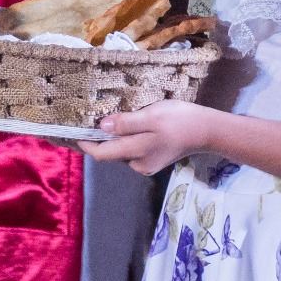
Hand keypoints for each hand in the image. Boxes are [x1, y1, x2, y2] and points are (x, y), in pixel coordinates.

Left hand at [84, 99, 218, 172]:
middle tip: (90, 120)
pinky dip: (128, 140)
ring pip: (123, 151)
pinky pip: (134, 150)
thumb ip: (126, 123)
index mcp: (135, 152)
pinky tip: (131, 127)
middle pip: (111, 153)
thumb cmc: (179, 120)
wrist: (207, 131)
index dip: (86, 143)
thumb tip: (101, 126)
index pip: (101, 153)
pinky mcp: (154, 159)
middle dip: (100, 139)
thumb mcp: (151, 116)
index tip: (73, 131)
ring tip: (111, 120)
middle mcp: (137, 164)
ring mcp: (147, 164)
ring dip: (115, 138)